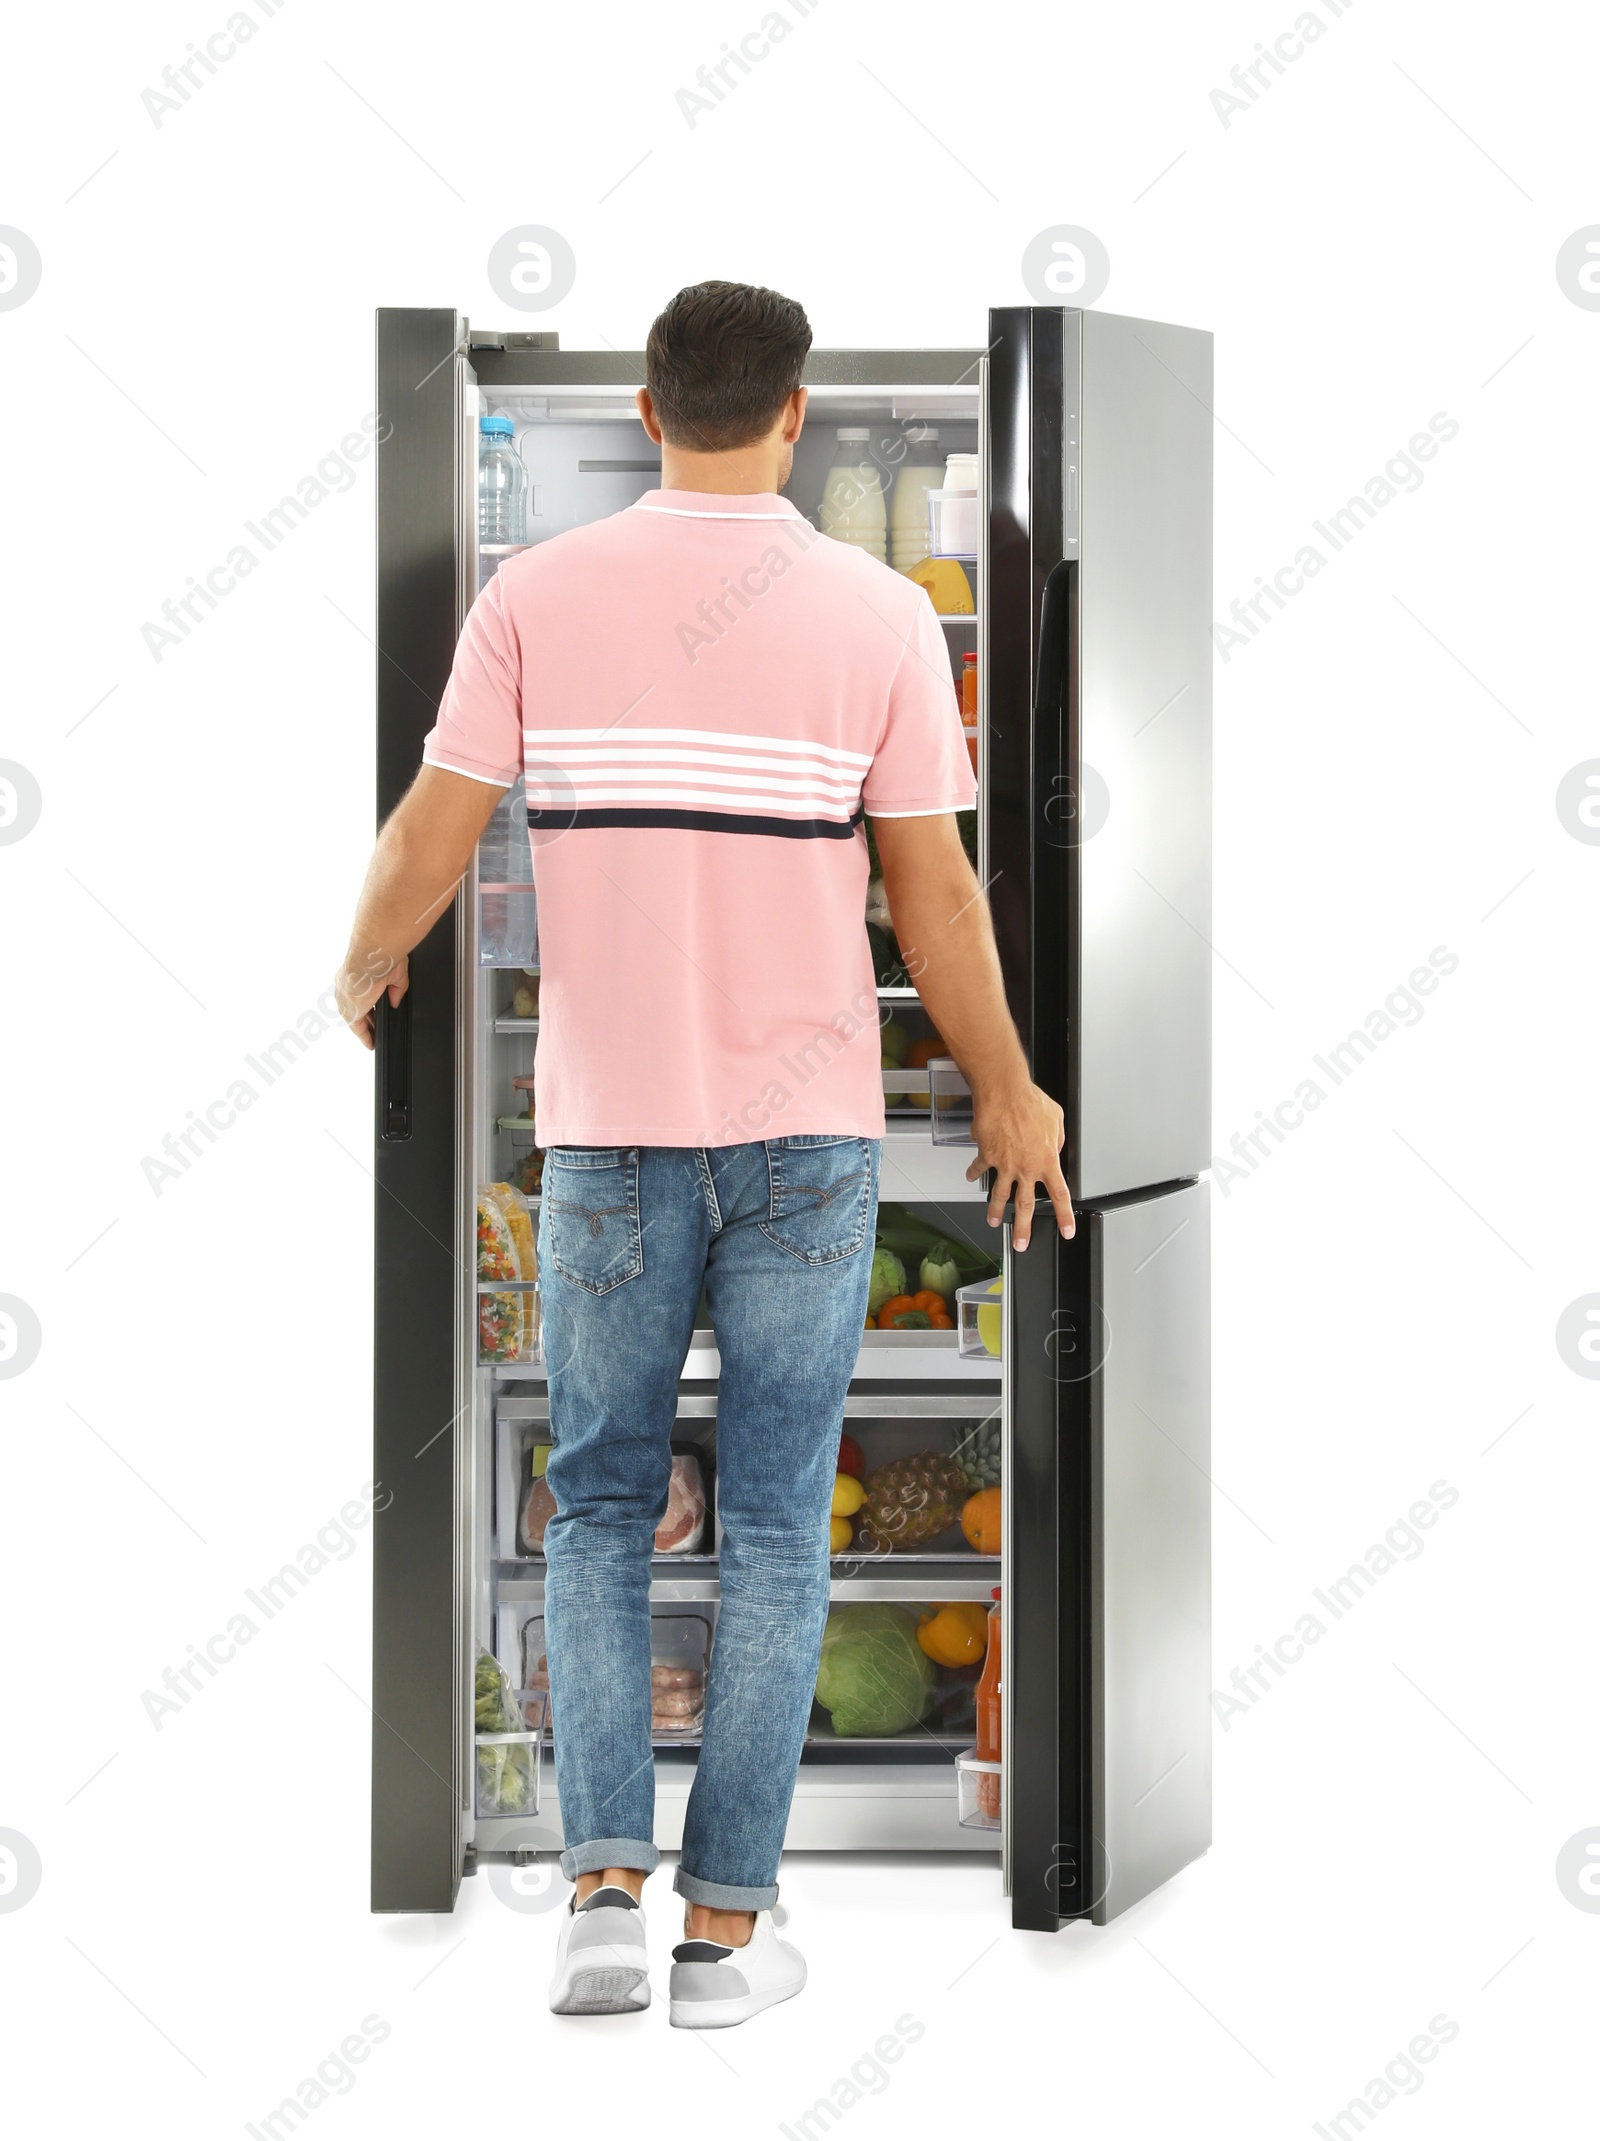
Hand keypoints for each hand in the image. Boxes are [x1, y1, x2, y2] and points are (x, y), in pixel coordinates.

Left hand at [337, 951, 407, 1049]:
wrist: (371, 958)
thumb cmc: (380, 956)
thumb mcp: (394, 974)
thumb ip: (395, 990)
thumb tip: (395, 1003)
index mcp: (353, 975)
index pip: (359, 993)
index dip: (366, 1004)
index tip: (372, 1011)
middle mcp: (345, 989)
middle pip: (356, 1008)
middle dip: (366, 1019)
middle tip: (375, 1029)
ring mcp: (346, 1001)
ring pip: (356, 1019)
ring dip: (365, 1029)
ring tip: (375, 1039)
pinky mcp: (351, 1012)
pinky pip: (358, 1029)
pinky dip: (365, 1037)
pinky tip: (372, 1044)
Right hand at [967, 1077, 1074, 1249]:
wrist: (1004, 1092)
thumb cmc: (1030, 1101)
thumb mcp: (1056, 1119)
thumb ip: (1057, 1139)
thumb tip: (1054, 1148)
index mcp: (1046, 1160)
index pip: (1059, 1194)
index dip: (1063, 1215)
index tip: (1066, 1230)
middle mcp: (1026, 1167)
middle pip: (1026, 1205)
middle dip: (1024, 1228)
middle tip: (1021, 1243)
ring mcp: (1005, 1164)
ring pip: (1000, 1195)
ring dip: (995, 1211)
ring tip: (993, 1222)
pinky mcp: (987, 1154)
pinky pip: (980, 1168)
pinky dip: (974, 1173)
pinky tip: (971, 1177)